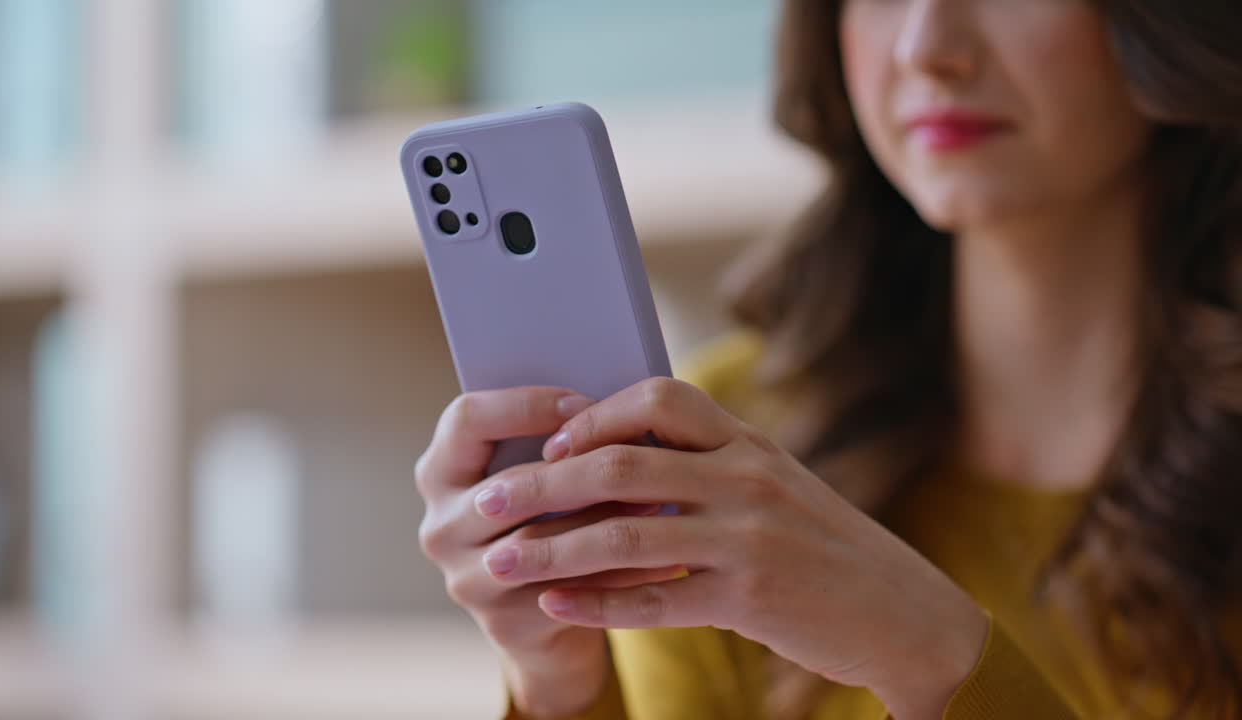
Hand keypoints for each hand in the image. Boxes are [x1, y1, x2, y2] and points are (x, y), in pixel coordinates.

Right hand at [415, 387, 686, 717]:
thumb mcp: (542, 474)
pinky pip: (569, 592)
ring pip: (540, 541)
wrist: (546, 618)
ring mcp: (465, 578)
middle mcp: (439, 525)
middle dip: (580, 467)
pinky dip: (622, 575)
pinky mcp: (502, 623)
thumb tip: (620, 396)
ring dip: (606, 520)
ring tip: (663, 501)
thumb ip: (559, 441)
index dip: (525, 406)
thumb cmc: (553, 519)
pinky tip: (667, 560)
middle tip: (644, 453)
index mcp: (440, 471)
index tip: (585, 403)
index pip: (466, 419)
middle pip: (508, 483)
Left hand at [466, 377, 988, 719]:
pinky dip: (596, 603)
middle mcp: (745, 479)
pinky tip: (555, 606)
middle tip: (488, 502)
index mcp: (748, 443)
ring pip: (624, 535)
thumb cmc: (826, 547)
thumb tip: (622, 458)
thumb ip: (710, 467)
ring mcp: (747, 539)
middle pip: (622, 465)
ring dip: (552, 550)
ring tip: (500, 561)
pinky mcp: (748, 598)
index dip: (596, 414)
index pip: (660, 399)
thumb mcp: (775, 487)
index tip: (551, 438)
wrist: (903, 611)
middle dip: (543, 483)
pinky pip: (654, 598)